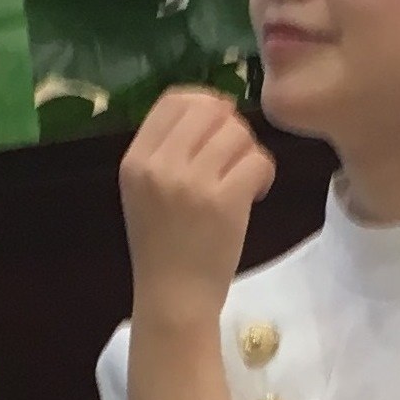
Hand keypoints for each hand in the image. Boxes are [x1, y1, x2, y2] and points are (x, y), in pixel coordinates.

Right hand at [119, 90, 276, 326]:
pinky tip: (256, 194)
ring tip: (244, 181)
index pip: (174, 99)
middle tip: (235, 158)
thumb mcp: (145, 192)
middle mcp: (159, 166)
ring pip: (237, 133)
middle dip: (231, 127)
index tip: (217, 128)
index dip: (204, 104)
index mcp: (135, 159)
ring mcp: (191, 183)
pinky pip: (258, 160)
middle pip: (209, 109)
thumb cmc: (162, 248)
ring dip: (249, 152)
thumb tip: (213, 106)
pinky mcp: (224, 201)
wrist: (172, 299)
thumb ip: (167, 150)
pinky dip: (265, 174)